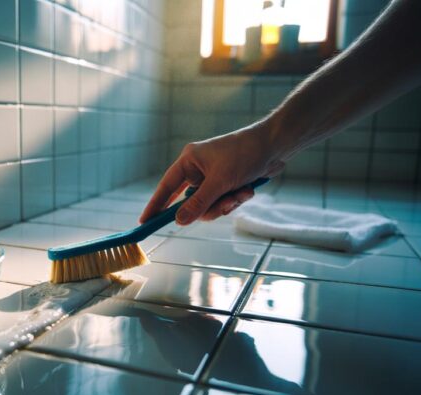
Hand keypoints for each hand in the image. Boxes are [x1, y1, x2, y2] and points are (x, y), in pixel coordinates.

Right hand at [140, 124, 285, 225]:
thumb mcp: (220, 181)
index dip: (155, 205)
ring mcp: (213, 177)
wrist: (276, 146)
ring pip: (209, 205)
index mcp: (189, 161)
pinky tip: (248, 189)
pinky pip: (223, 202)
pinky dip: (235, 200)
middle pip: (191, 202)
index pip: (166, 187)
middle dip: (209, 207)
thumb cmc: (245, 155)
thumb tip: (178, 221)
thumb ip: (199, 203)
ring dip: (226, 204)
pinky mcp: (228, 183)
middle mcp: (198, 169)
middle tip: (223, 205)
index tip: (144, 222)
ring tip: (241, 193)